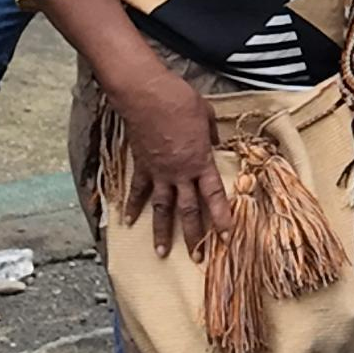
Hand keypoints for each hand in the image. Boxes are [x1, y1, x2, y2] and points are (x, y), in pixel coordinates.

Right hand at [110, 70, 231, 259]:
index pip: (214, 196)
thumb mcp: (207, 116)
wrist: (147, 95)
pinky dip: (132, 206)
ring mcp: (158, 172)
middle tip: (198, 257)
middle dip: (194, 236)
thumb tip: (215, 143)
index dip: (221, 218)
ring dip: (161, 232)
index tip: (226, 236)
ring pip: (161, 209)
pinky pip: (138, 191)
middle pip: (188, 210)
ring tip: (162, 253)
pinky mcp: (141, 166)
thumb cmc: (180, 101)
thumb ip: (212, 135)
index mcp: (201, 162)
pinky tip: (128, 221)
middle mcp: (180, 173)